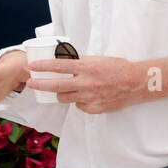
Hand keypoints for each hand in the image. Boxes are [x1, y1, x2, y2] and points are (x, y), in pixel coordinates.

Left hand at [26, 55, 143, 113]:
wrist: (137, 83)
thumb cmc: (120, 69)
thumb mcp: (100, 60)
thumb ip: (82, 63)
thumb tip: (66, 63)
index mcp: (87, 68)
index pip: (58, 66)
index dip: (42, 66)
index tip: (32, 67)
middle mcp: (85, 83)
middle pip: (54, 86)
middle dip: (39, 84)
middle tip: (31, 83)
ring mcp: (89, 97)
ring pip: (64, 98)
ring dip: (61, 93)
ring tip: (64, 90)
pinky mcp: (94, 108)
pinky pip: (79, 105)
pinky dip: (80, 101)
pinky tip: (88, 96)